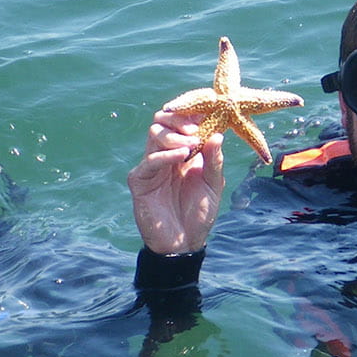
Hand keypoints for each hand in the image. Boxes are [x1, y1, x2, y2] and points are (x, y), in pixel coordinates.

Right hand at [127, 105, 225, 255]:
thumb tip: (217, 134)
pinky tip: (181, 156)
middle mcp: (165, 155)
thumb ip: (214, 160)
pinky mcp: (139, 181)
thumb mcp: (213, 184)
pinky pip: (149, 161)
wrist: (184, 243)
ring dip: (174, 135)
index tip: (207, 113)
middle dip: (180, 120)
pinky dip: (165, 155)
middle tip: (196, 130)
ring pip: (154, 134)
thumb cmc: (199, 213)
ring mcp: (151, 166)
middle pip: (163, 121)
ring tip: (191, 145)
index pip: (180, 122)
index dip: (191, 115)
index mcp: (182, 152)